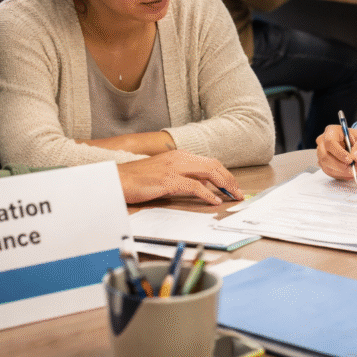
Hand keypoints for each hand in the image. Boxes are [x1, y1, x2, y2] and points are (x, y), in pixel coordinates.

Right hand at [116, 150, 242, 204]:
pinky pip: (194, 186)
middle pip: (213, 166)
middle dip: (229, 179)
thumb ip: (182, 176)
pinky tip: (214, 201)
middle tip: (239, 192)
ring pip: (208, 172)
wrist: (117, 179)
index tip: (233, 186)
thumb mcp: (164, 174)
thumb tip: (202, 187)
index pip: (209, 162)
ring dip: (224, 185)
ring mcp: (174, 167)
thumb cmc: (138, 179)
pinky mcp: (168, 180)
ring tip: (233, 196)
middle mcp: (179, 158)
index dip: (224, 174)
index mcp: (179, 155)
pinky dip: (208, 194)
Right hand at [316, 124, 356, 180]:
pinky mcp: (323, 164)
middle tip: (354, 169)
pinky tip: (349, 171)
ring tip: (354, 170)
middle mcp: (323, 142)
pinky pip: (329, 172)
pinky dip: (340, 175)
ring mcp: (321, 154)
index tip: (350, 160)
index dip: (339, 153)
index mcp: (331, 131)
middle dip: (341, 166)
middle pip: (325, 156)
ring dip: (342, 172)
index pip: (330, 142)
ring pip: (327, 167)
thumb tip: (355, 156)